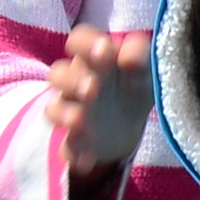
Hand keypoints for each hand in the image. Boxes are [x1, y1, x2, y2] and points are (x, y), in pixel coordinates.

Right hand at [45, 24, 155, 199]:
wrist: (130, 124)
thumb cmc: (134, 84)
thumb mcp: (146, 68)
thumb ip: (139, 55)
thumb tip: (127, 56)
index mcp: (94, 58)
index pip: (79, 40)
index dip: (85, 43)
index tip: (104, 50)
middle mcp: (76, 83)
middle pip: (57, 74)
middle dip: (71, 80)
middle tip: (92, 88)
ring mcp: (73, 112)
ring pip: (53, 110)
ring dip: (64, 114)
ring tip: (80, 120)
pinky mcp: (77, 142)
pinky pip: (67, 148)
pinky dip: (75, 153)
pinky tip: (88, 158)